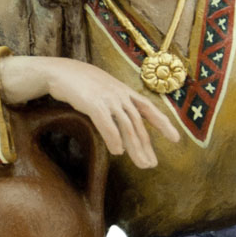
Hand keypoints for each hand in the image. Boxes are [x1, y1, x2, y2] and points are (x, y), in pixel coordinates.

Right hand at [0, 55, 178, 167]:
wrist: (59, 71)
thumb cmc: (80, 83)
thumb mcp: (104, 90)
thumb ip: (117, 104)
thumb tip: (123, 126)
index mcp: (124, 92)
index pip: (149, 109)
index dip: (164, 124)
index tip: (176, 139)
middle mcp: (120, 95)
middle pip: (138, 125)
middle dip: (146, 147)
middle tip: (151, 165)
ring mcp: (108, 99)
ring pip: (127, 128)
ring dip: (135, 149)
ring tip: (142, 164)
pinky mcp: (94, 104)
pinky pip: (108, 125)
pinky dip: (114, 139)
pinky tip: (118, 152)